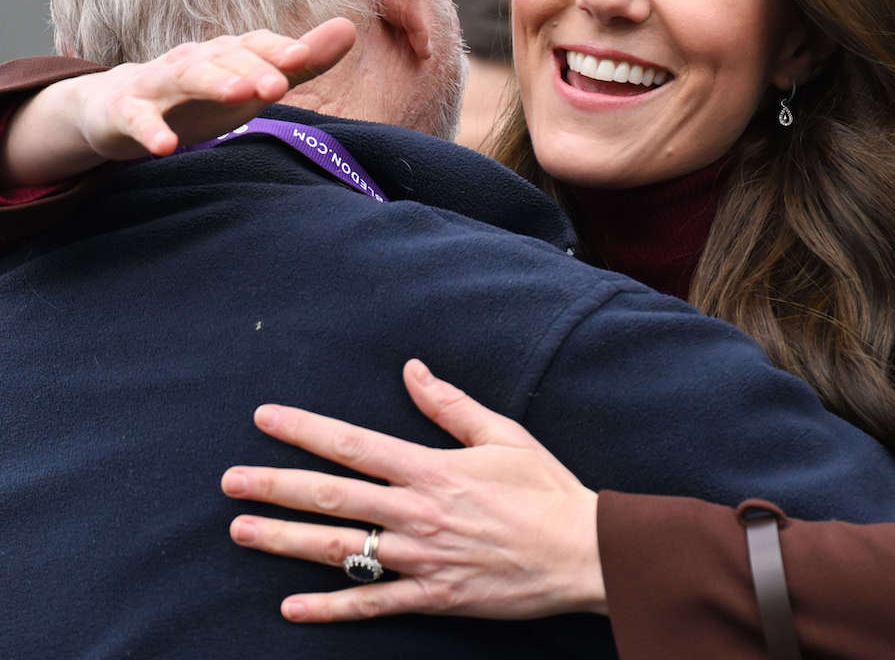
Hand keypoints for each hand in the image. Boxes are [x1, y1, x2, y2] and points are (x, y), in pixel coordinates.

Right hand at [1, 19, 355, 186]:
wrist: (120, 107)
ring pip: (185, 77)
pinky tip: (164, 147)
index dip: (277, 49)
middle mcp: (194, 60)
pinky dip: (149, 130)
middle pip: (224, 59)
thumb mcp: (256, 80)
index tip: (302, 57)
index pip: (255, 44)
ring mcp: (157, 82)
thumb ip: (302, 62)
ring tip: (238, 95)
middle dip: (252, 69)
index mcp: (227, 53)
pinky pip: (138, 118)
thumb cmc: (203, 94)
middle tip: (278, 86)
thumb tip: (349, 27)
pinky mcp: (126, 110)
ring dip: (212, 82)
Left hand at [221, 360, 604, 622]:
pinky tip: (291, 607)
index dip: (304, 430)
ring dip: (285, 541)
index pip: (353, 445)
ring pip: (340, 551)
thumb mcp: (502, 435)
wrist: (581, 552)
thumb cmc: (545, 488)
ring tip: (242, 531)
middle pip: (331, 497)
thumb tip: (412, 370)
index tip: (265, 419)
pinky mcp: (433, 596)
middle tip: (231, 482)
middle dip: (275, 487)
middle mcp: (417, 513)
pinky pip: (372, 604)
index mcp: (431, 469)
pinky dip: (331, 607)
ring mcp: (421, 559)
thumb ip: (450, 405)